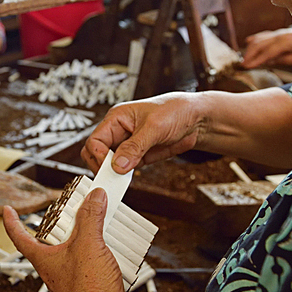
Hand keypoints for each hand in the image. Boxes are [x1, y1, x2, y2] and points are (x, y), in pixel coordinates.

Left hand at [3, 190, 133, 291]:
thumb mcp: (88, 244)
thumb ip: (90, 217)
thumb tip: (94, 196)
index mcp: (44, 259)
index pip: (20, 237)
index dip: (12, 221)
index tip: (8, 210)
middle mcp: (54, 269)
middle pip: (51, 240)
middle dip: (61, 224)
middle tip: (71, 210)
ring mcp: (71, 278)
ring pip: (73, 250)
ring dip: (85, 238)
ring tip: (98, 226)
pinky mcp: (88, 284)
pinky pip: (90, 262)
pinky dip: (99, 252)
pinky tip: (111, 248)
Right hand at [82, 93, 202, 174]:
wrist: (196, 119)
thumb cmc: (175, 111)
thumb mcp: (154, 127)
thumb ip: (135, 147)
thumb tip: (117, 165)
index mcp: (116, 118)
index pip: (95, 140)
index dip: (99, 155)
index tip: (110, 167)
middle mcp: (118, 131)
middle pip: (96, 153)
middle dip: (101, 166)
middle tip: (112, 177)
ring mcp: (127, 145)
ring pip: (108, 163)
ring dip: (113, 173)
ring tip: (121, 181)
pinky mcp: (138, 156)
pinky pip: (123, 169)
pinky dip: (123, 177)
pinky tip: (128, 179)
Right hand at [241, 27, 291, 68]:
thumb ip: (285, 60)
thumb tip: (269, 61)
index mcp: (286, 42)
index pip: (266, 52)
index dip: (255, 60)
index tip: (246, 67)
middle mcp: (281, 35)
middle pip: (259, 44)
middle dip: (249, 55)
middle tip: (242, 66)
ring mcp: (280, 32)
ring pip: (260, 39)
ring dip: (250, 48)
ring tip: (244, 59)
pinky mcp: (280, 32)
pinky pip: (264, 35)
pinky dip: (255, 39)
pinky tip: (248, 42)